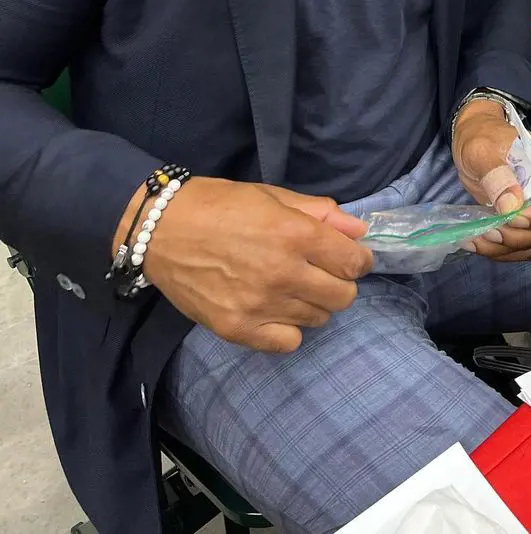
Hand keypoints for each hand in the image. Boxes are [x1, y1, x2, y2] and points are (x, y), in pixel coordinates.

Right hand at [113, 178, 371, 352]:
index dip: (359, 259)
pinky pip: (287, 343)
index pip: (353, 262)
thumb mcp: (274, 196)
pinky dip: (288, 329)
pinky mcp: (237, 329)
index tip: (351, 257)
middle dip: (340, 282)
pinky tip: (276, 310)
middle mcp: (284, 273)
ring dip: (313, 303)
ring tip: (293, 287)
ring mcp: (260, 305)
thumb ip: (320, 213)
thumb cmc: (221, 204)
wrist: (161, 229)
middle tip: (322, 272)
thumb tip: (359, 231)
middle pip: (342, 296)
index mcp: (296, 234)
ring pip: (317, 319)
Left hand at [452, 99, 530, 261]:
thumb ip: (498, 174)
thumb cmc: (481, 136)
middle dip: (521, 235)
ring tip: (480, 239)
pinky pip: (520, 247)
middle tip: (491, 230)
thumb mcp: (483, 149)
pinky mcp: (518, 221)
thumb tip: (512, 206)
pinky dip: (501, 252)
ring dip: (508, 248)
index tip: (514, 217)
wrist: (471, 138)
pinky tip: (478, 243)